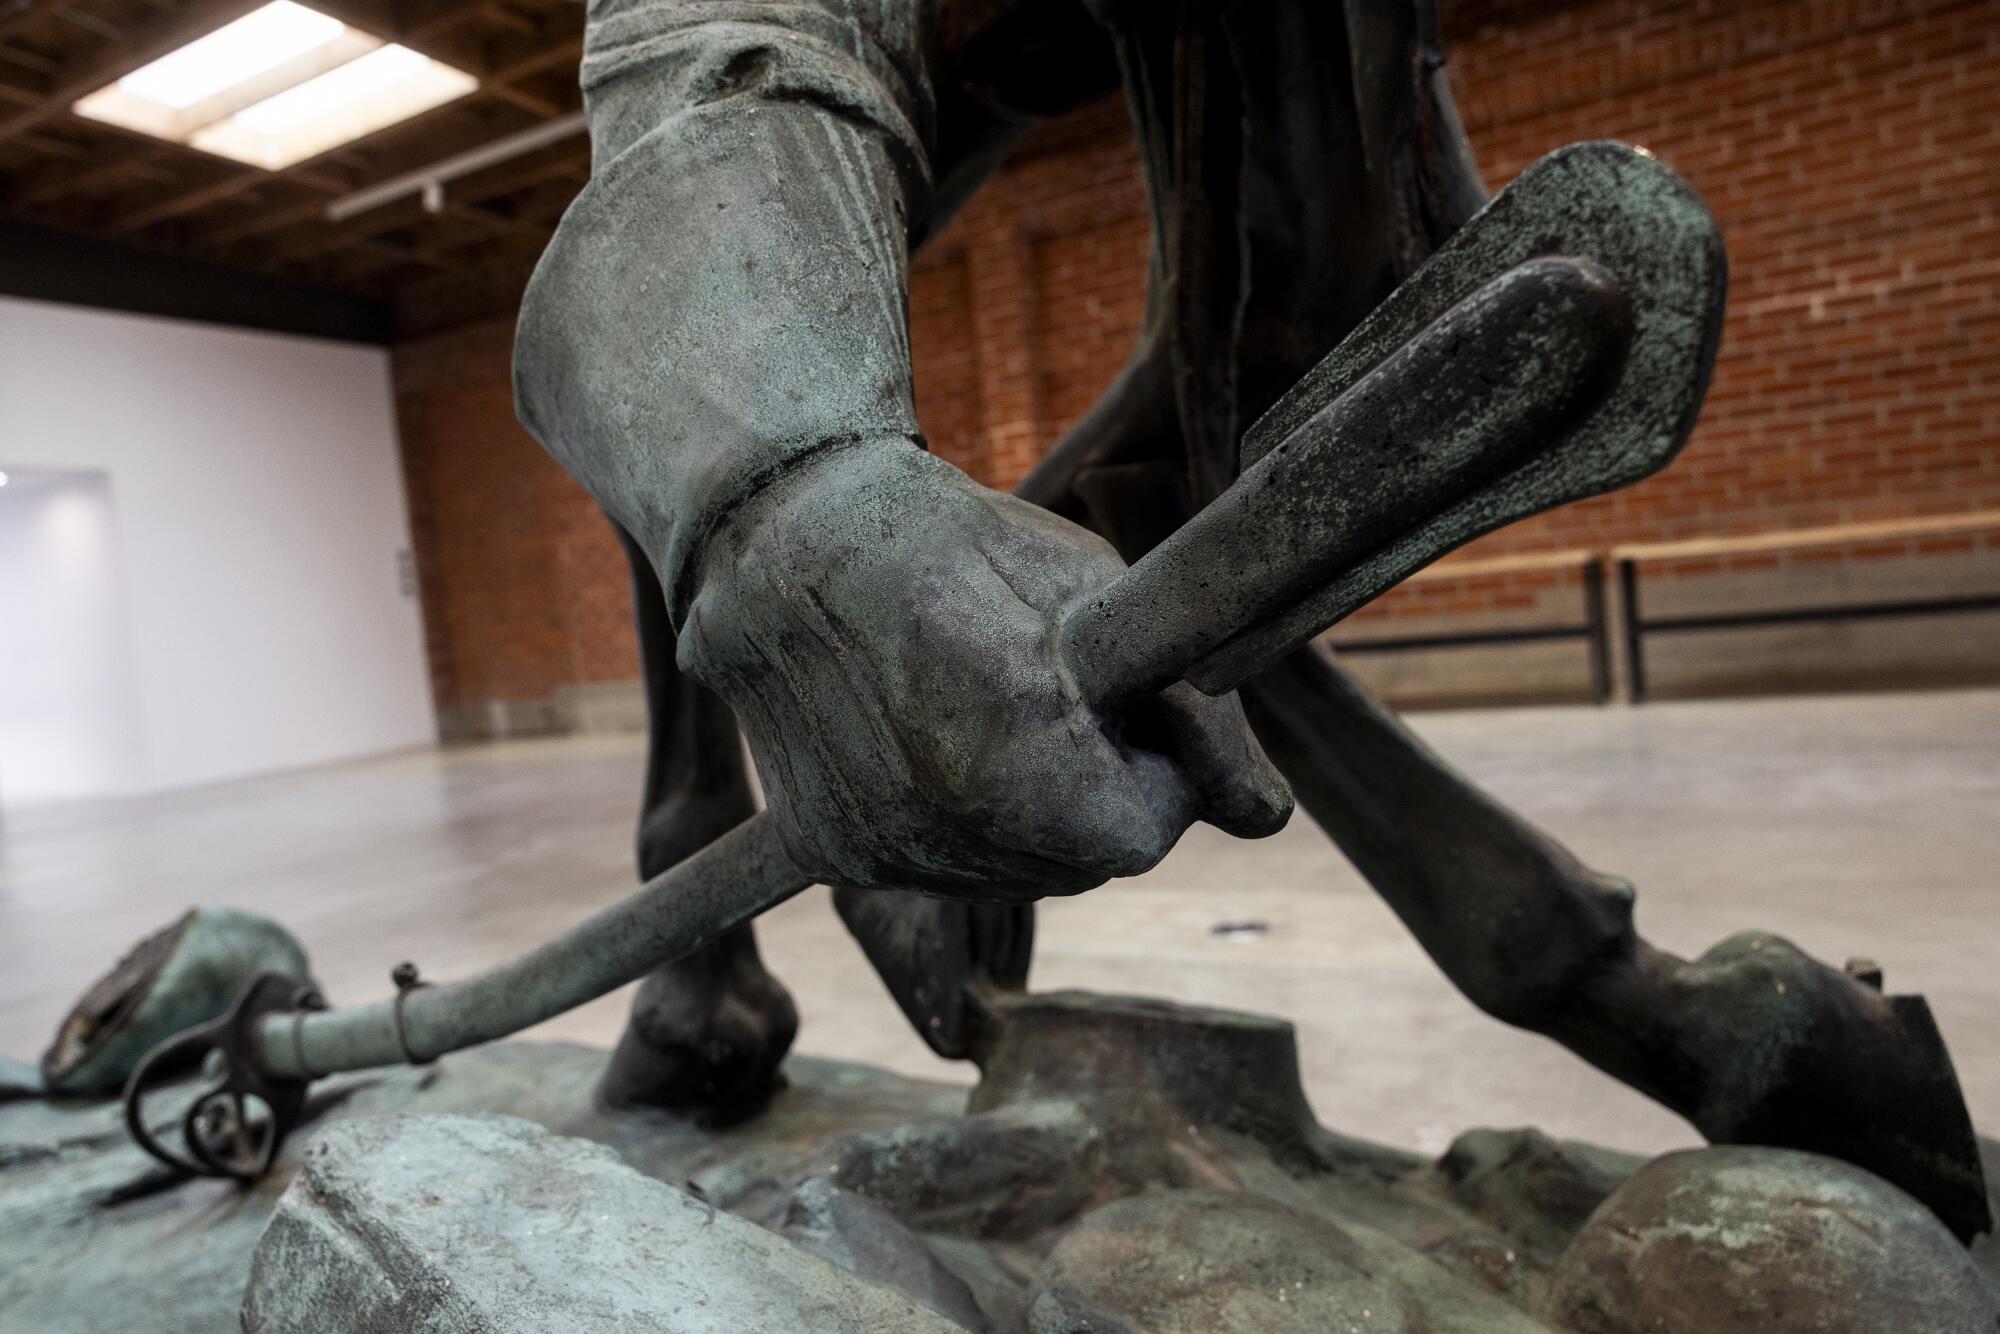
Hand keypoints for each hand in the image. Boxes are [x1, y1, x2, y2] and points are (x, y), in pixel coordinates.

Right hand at [677, 443, 1291, 900]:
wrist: (786, 536)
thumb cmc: (963, 548)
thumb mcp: (1101, 602)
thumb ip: (1196, 716)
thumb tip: (1265, 819)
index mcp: (1018, 758)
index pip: (1146, 831)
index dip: (1159, 764)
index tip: (1132, 702)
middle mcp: (942, 825)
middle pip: (1083, 864)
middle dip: (1098, 791)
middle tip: (1057, 695)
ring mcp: (881, 851)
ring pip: (1016, 874)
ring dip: (1032, 812)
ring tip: (990, 707)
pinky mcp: (836, 855)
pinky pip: (941, 868)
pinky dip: (960, 821)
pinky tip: (937, 743)